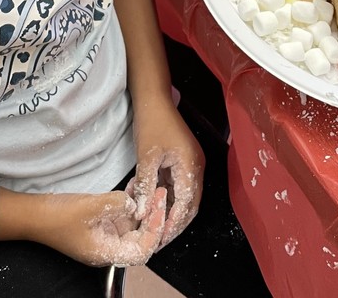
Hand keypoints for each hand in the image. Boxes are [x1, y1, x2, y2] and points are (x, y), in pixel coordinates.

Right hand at [21, 188, 168, 266]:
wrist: (34, 214)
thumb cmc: (57, 216)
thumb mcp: (90, 206)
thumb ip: (116, 204)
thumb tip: (134, 202)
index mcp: (106, 253)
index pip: (142, 250)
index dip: (154, 230)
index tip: (158, 207)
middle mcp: (108, 248)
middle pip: (140, 239)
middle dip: (152, 217)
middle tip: (159, 194)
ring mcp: (104, 236)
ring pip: (132, 226)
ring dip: (142, 208)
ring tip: (150, 187)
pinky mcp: (99, 225)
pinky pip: (121, 217)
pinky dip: (129, 204)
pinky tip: (133, 188)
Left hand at [128, 97, 204, 246]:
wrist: (154, 98)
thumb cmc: (152, 122)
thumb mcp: (146, 156)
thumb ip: (145, 186)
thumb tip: (141, 212)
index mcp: (191, 165)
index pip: (186, 204)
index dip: (174, 223)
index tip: (161, 238)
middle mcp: (196, 167)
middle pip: (190, 204)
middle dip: (175, 223)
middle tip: (159, 239)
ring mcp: (190, 164)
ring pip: (184, 197)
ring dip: (171, 212)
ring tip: (155, 227)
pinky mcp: (183, 162)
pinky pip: (178, 186)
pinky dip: (167, 199)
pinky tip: (153, 206)